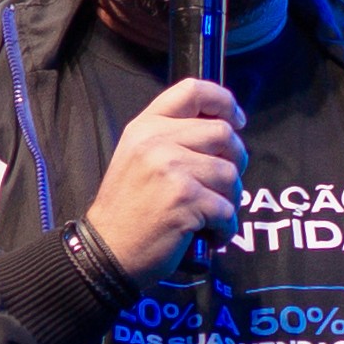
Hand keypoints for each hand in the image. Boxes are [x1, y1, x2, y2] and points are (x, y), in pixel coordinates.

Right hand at [83, 76, 244, 280]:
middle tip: (224, 184)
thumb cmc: (129, 209)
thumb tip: (224, 127)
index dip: (223, 102)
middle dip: (235, 160)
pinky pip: (227, 209)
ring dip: (229, 199)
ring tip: (210, 214)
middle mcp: (157, 141)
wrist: (106, 252)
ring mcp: (171, 169)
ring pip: (230, 173)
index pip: (193, 91)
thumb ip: (172, 137)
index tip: (236, 120)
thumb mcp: (138, 157)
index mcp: (146, 126)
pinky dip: (225, 228)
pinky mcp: (185, 199)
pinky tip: (209, 235)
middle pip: (223, 133)